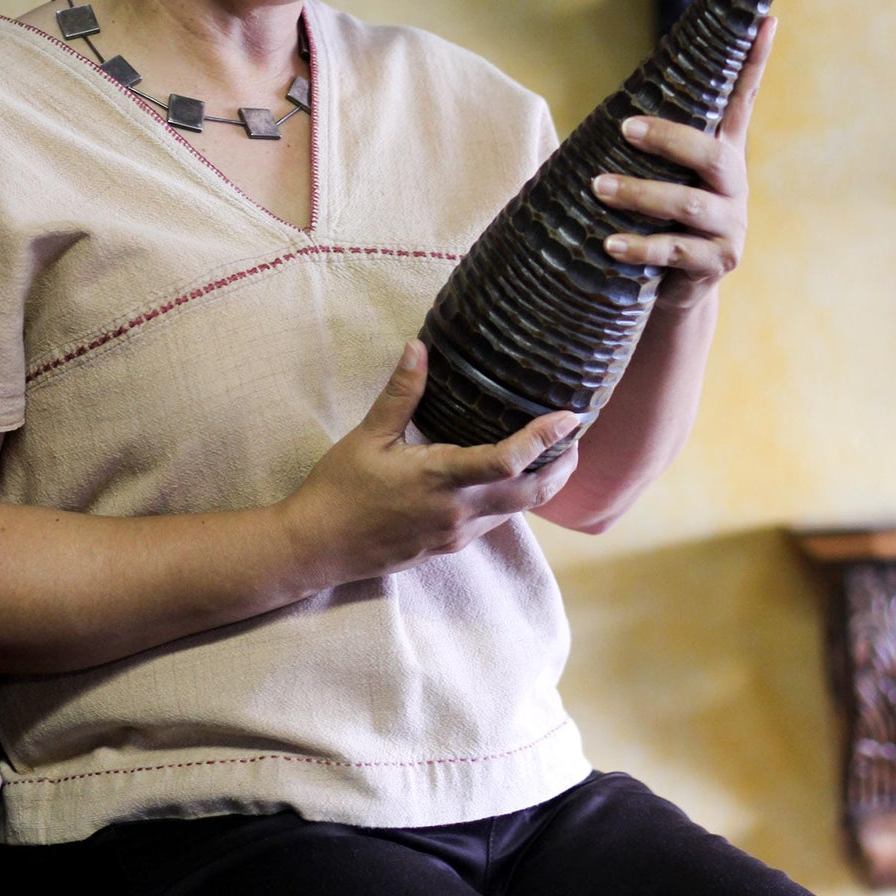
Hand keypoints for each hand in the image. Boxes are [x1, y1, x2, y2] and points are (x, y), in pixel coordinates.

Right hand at [280, 339, 579, 587]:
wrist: (317, 547)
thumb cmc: (339, 489)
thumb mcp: (367, 436)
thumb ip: (401, 393)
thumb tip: (419, 347)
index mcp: (440, 479)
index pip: (508, 460)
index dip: (545, 439)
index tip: (570, 418)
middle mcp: (458, 512)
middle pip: (531, 494)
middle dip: (562, 467)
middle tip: (577, 439)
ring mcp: (456, 534)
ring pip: (517, 511)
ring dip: (541, 485)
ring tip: (554, 455)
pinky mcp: (449, 546)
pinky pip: (495, 522)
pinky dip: (513, 498)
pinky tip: (508, 478)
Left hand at [591, 16, 775, 311]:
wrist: (676, 286)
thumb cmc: (659, 217)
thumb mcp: (663, 176)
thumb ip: (652, 145)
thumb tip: (611, 108)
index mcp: (723, 153)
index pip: (743, 100)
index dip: (755, 62)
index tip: (766, 18)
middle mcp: (734, 184)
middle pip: (712, 155)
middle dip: (669, 139)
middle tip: (625, 129)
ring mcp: (731, 225)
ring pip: (688, 205)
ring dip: (640, 195)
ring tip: (598, 187)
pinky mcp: (718, 261)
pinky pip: (674, 251)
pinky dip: (639, 246)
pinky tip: (609, 243)